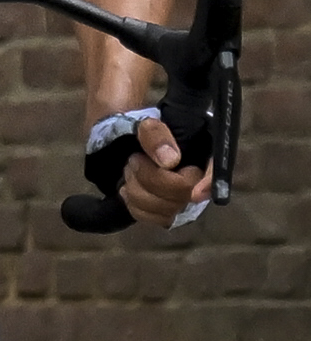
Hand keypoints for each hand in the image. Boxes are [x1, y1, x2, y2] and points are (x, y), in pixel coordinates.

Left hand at [86, 107, 211, 229]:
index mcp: (203, 150)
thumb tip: (170, 160)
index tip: (194, 193)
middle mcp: (200, 177)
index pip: (218, 170)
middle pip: (184, 194)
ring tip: (130, 169)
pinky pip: (153, 219)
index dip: (210, 184)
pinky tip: (128, 187)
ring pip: (167, 209)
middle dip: (151, 178)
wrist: (121, 140)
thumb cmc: (138, 128)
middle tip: (134, 159)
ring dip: (138, 189)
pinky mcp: (166, 210)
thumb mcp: (143, 121)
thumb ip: (155, 134)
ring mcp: (184, 197)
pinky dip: (134, 204)